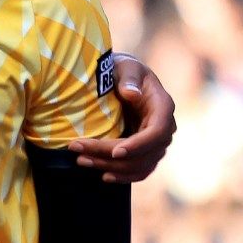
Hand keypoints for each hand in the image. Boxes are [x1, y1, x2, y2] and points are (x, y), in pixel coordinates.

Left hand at [69, 53, 173, 182]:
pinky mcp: (145, 150)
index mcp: (163, 106)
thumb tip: (131, 94)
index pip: (157, 132)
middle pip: (144, 152)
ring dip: (111, 168)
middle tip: (79, 153)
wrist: (120, 77)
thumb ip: (128, 78)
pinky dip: (123, 176)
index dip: (138, 145)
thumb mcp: (125, 66)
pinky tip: (104, 176)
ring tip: (81, 161)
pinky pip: (139, 169)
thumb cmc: (121, 69)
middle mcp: (164, 127)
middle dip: (111, 157)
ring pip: (140, 164)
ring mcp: (155, 142)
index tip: (114, 152)